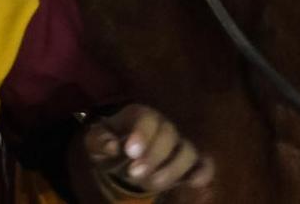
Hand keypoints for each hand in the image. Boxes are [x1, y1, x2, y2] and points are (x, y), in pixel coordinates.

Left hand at [80, 104, 212, 198]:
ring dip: (172, 170)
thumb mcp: (95, 140)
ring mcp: (179, 143)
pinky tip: (194, 184)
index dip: (142, 134)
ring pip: (187, 151)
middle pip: (168, 134)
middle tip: (134, 174)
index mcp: (139, 114)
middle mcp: (163, 125)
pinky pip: (204, 163)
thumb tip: (111, 146)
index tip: (131, 152)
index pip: (146, 117)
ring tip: (151, 185)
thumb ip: (99, 140)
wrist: (122, 154)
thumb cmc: (110, 142)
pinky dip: (203, 172)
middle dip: (154, 156)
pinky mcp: (190, 161)